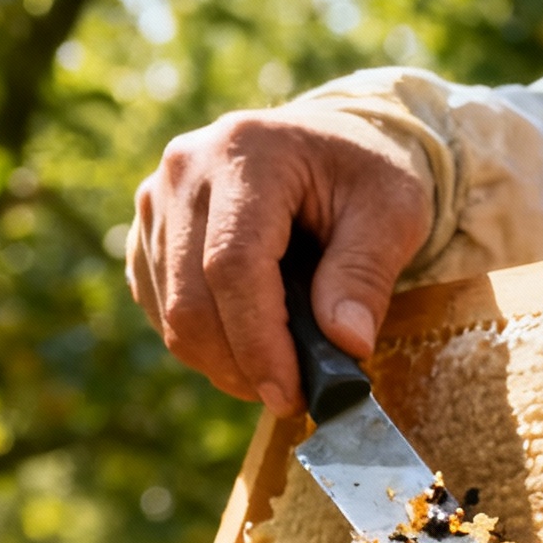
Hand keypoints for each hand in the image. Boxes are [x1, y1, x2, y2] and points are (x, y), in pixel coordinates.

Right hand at [129, 106, 433, 410]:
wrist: (329, 145)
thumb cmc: (365, 176)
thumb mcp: (394, 212)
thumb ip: (367, 274)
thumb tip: (346, 344)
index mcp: (247, 152)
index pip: (233, 265)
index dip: (258, 342)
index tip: (292, 394)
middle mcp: (186, 169)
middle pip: (191, 298)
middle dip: (240, 365)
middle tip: (293, 397)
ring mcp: (157, 200)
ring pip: (170, 312)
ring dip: (223, 361)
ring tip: (281, 369)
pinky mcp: (148, 232)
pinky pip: (160, 308)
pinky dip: (204, 343)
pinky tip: (250, 341)